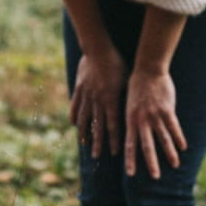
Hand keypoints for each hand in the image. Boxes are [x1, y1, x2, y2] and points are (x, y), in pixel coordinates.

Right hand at [69, 43, 125, 157]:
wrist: (98, 49)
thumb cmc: (116, 62)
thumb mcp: (125, 79)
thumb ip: (124, 95)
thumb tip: (132, 110)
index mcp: (110, 99)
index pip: (113, 124)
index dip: (114, 139)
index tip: (116, 152)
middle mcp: (97, 100)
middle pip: (97, 126)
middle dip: (98, 142)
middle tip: (98, 156)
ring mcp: (86, 95)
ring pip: (84, 118)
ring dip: (84, 133)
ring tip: (84, 144)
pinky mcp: (78, 89)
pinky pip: (75, 105)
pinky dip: (74, 116)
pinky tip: (74, 125)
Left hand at [124, 69, 184, 178]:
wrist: (147, 70)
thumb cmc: (136, 86)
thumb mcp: (129, 104)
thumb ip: (132, 119)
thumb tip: (133, 133)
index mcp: (130, 120)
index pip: (130, 144)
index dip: (130, 160)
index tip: (131, 174)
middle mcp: (142, 120)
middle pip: (147, 146)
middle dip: (151, 162)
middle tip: (155, 177)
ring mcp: (155, 115)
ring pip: (163, 138)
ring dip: (169, 153)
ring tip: (174, 165)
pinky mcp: (167, 110)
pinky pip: (174, 127)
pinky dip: (179, 138)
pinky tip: (184, 147)